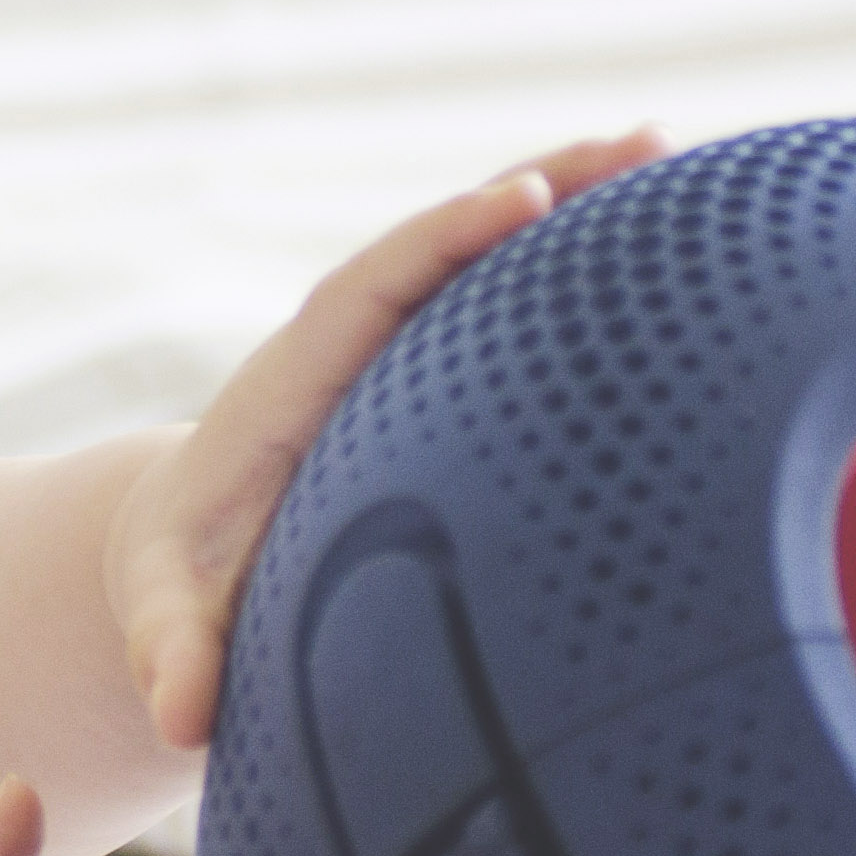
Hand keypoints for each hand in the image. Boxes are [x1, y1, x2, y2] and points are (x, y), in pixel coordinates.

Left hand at [107, 130, 667, 752]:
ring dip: (588, 208)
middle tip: (651, 143)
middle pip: (458, 238)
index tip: (524, 200)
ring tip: (688, 157)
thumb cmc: (185, 579)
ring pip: (505, 261)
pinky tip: (689, 252)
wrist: (192, 551)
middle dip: (549, 183)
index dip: (448, 235)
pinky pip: (527, 313)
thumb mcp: (166, 612)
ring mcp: (412, 352)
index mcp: (299, 377)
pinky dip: (595, 274)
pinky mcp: (452, 379)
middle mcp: (363, 342)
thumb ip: (170, 650)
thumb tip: (179, 712)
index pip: (376, 282)